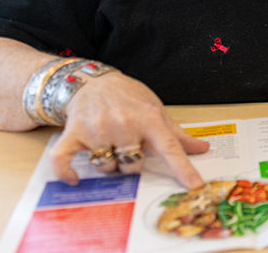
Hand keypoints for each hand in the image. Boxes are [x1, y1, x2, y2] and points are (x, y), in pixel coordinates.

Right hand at [48, 72, 209, 187]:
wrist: (91, 81)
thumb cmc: (128, 97)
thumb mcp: (156, 109)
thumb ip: (177, 134)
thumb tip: (202, 148)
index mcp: (149, 118)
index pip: (170, 148)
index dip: (183, 168)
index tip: (194, 185)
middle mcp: (124, 124)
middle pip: (134, 166)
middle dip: (132, 162)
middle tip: (127, 145)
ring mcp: (98, 129)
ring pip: (108, 168)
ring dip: (108, 163)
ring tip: (109, 144)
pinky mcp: (74, 133)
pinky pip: (66, 160)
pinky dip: (67, 172)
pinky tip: (74, 178)